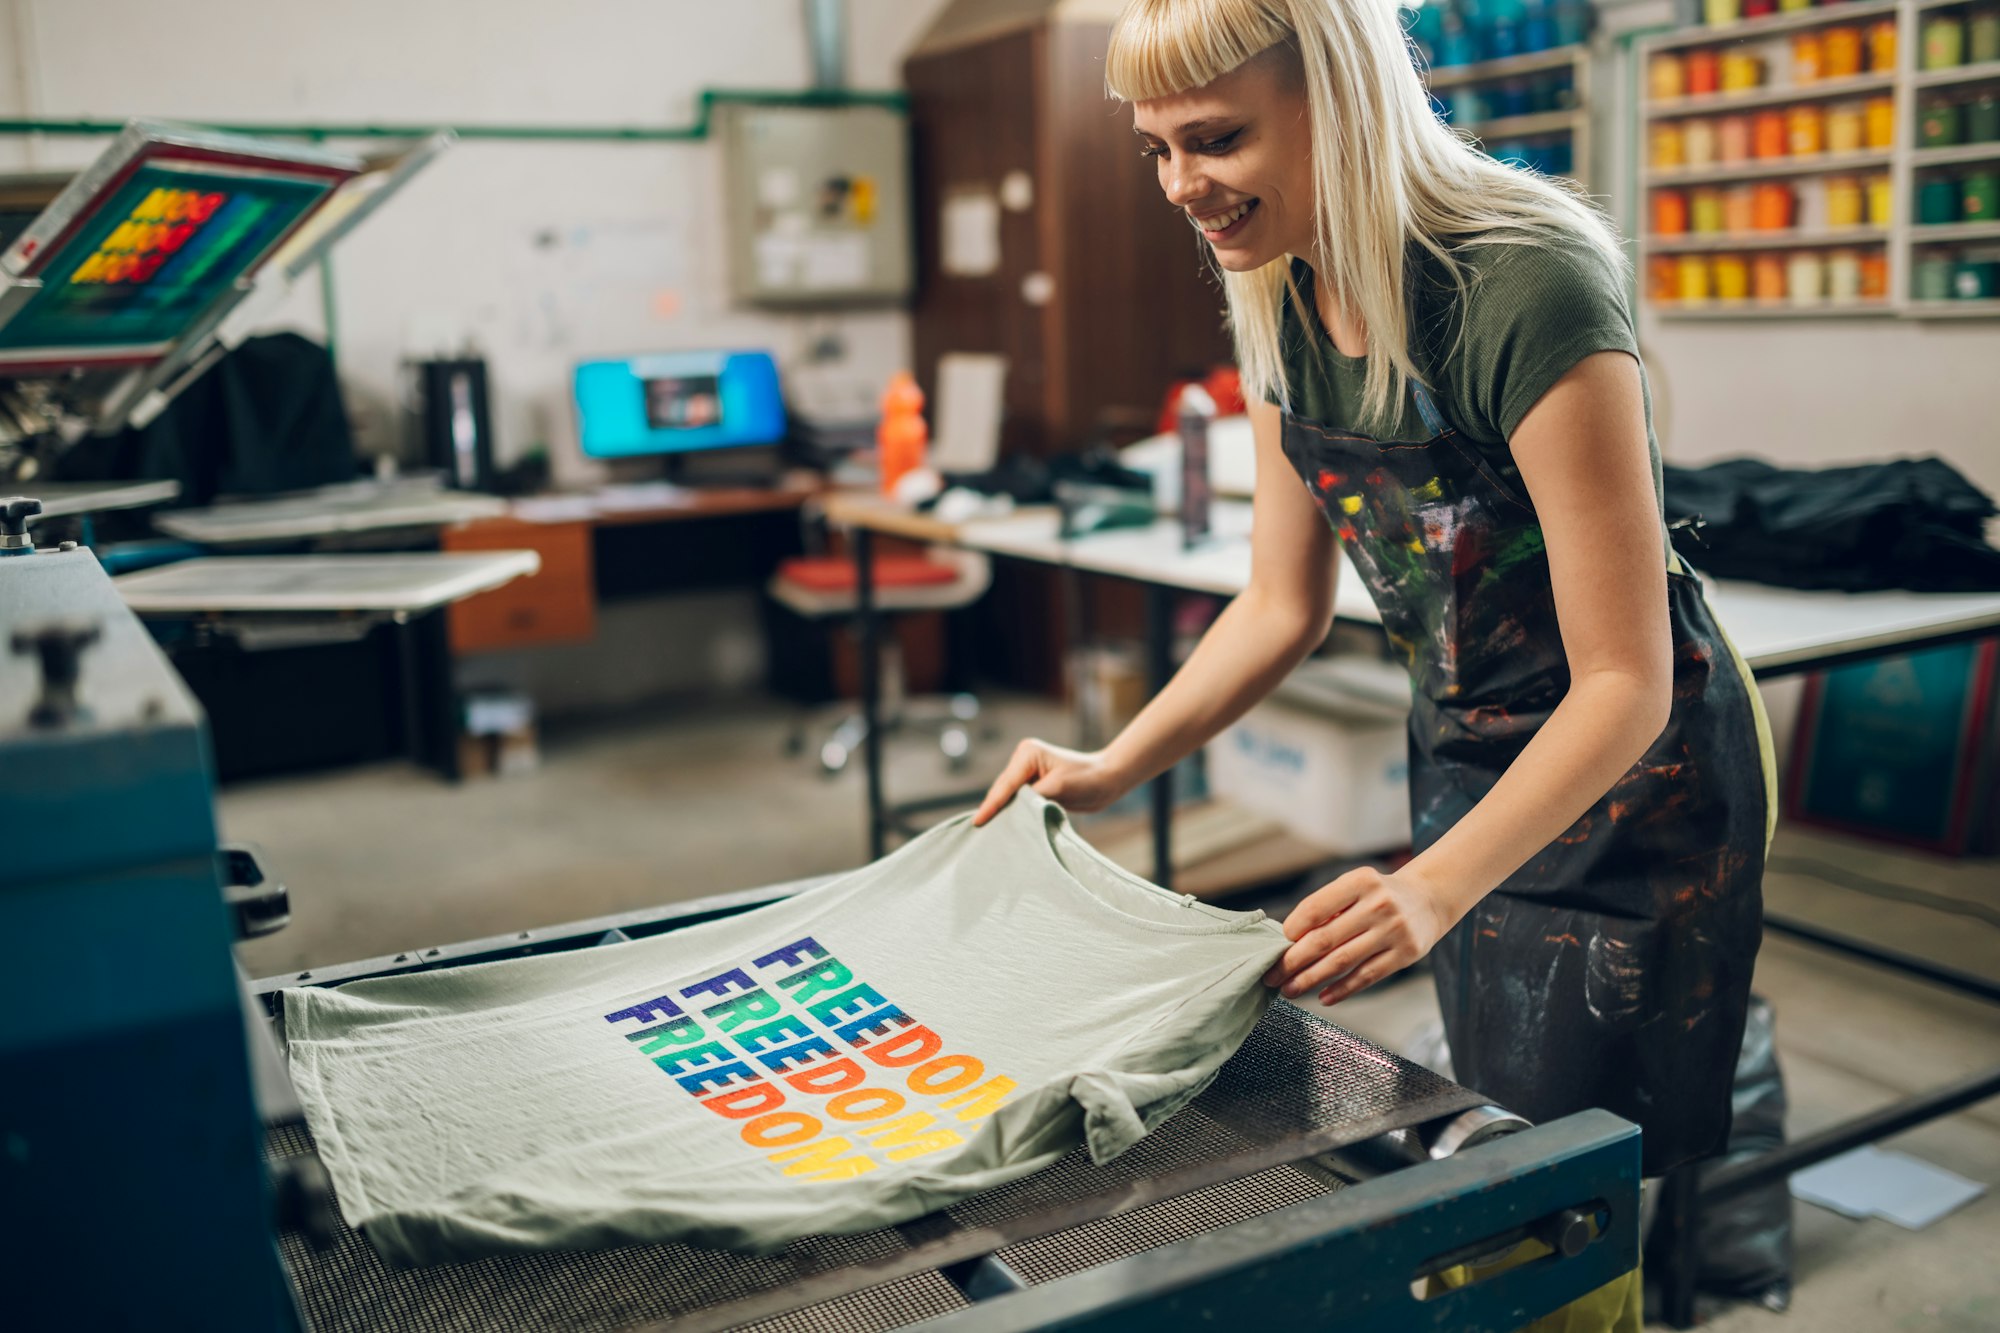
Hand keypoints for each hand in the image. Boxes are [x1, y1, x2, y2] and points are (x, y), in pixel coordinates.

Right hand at [973, 738, 1128, 825]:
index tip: (978, 821)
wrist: (1107, 780)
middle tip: (979, 831)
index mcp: (1028, 753)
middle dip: (993, 808)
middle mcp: (1023, 759)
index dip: (992, 805)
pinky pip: (1016, 800)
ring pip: (1007, 796)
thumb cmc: (1087, 779)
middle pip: (1002, 789)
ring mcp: (1027, 771)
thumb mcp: (1059, 788)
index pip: (1006, 784)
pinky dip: (1012, 812)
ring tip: (988, 831)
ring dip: (1002, 811)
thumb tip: (1012, 811)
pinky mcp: (1033, 784)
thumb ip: (1034, 798)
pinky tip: (1004, 825)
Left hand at [1263, 865, 1459, 1005]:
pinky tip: (1323, 997)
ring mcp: (1394, 930)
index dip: (1291, 930)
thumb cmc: (1379, 895)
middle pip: (1325, 939)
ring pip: (1343, 962)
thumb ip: (1327, 908)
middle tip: (1272, 976)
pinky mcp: (1405, 954)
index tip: (1277, 946)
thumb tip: (1290, 942)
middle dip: (1293, 961)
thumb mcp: (1356, 887)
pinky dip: (1342, 990)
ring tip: (1291, 989)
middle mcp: (1379, 904)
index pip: (1315, 908)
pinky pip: (1366, 977)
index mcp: (1360, 881)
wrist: (1428, 899)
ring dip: (1311, 979)